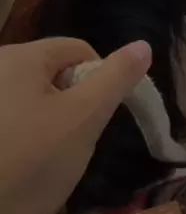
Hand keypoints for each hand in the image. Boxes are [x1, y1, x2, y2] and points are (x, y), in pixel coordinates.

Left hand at [0, 36, 151, 213]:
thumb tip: (143, 45)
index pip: (79, 50)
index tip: (97, 121)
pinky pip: (13, 120)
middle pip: (54, 74)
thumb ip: (115, 79)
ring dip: (49, 124)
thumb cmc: (32, 165)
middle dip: (72, 105)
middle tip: (71, 144)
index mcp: (20, 56)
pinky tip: (20, 168)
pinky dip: (23, 138)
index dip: (100, 80)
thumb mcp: (84, 119)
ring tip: (44, 161)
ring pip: (35, 101)